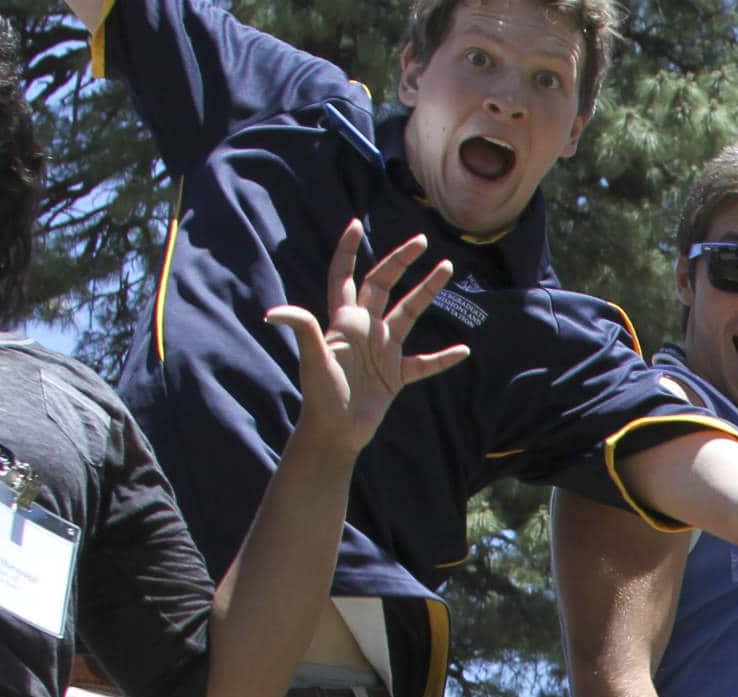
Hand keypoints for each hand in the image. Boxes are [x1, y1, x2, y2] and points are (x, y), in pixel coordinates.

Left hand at [269, 221, 469, 458]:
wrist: (336, 431)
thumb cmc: (320, 395)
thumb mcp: (313, 360)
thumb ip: (302, 329)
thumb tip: (273, 313)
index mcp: (344, 321)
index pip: (344, 276)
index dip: (347, 251)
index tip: (355, 224)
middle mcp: (365, 329)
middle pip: (383, 285)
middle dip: (400, 261)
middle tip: (421, 241)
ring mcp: (382, 351)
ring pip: (409, 313)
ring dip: (427, 292)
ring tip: (447, 269)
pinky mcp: (396, 375)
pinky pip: (424, 363)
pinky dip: (443, 358)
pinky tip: (463, 350)